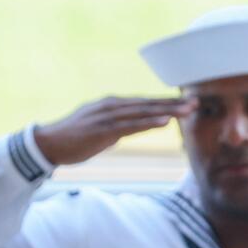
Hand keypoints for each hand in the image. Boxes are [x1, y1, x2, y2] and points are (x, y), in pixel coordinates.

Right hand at [32, 96, 196, 166]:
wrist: (50, 144)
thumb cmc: (77, 138)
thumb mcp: (105, 130)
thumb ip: (123, 126)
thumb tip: (139, 127)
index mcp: (113, 105)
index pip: (145, 103)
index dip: (167, 103)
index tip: (188, 104)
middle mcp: (112, 106)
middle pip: (148, 104)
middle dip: (173, 104)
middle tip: (197, 103)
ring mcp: (107, 116)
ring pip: (143, 112)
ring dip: (167, 111)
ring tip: (187, 111)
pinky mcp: (102, 129)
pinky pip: (130, 125)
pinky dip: (148, 122)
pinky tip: (164, 122)